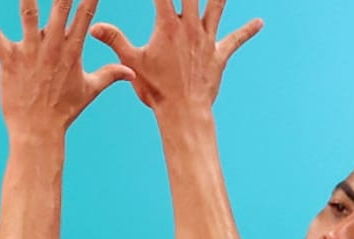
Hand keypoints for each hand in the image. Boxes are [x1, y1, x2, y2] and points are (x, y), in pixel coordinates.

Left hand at [0, 0, 133, 134]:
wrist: (39, 131)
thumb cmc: (64, 111)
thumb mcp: (91, 90)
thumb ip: (110, 75)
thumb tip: (132, 72)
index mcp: (73, 49)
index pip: (86, 13)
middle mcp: (53, 46)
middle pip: (60, 6)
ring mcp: (31, 51)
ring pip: (28, 13)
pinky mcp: (10, 59)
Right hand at [90, 0, 261, 112]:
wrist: (183, 112)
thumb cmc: (156, 90)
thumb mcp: (131, 63)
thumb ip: (114, 40)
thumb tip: (93, 26)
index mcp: (168, 27)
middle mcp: (190, 28)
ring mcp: (207, 40)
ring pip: (216, 6)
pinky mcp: (219, 55)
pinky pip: (235, 39)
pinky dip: (247, 31)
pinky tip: (260, 22)